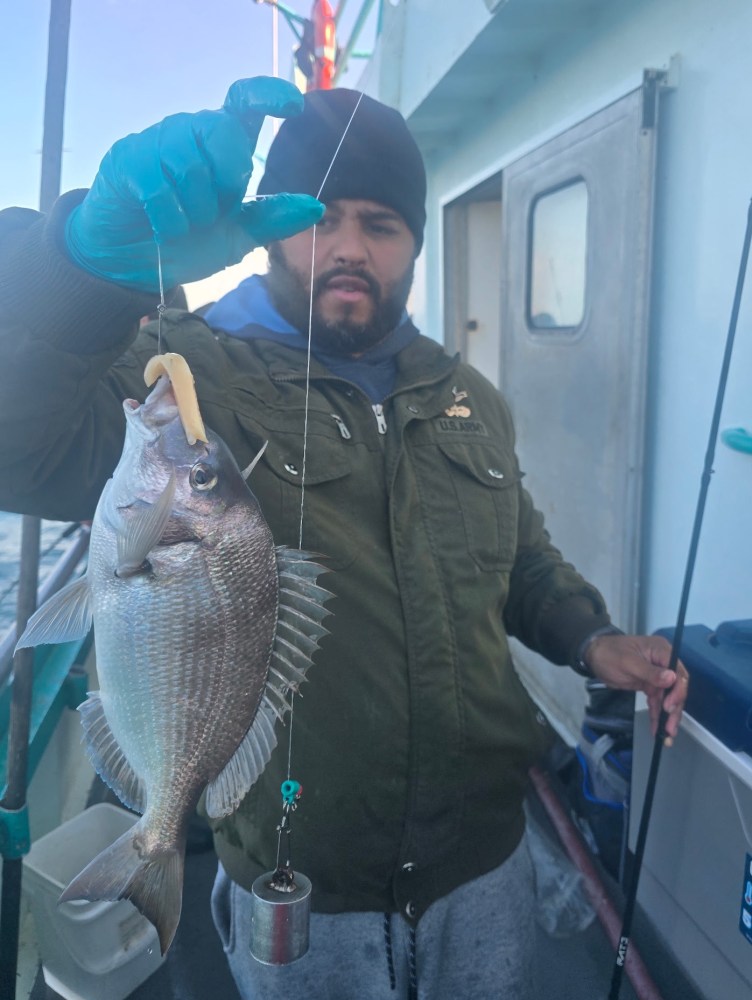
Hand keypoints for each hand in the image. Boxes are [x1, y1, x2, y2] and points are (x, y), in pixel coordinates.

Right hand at [65, 77, 323, 290]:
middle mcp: (190, 133)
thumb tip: (317, 206)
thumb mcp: (237, 236)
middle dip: (227, 179)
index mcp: (221, 146)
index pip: (245, 101)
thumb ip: (273, 220)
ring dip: (196, 209)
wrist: (135, 262)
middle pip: (223, 131)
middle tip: (214, 210)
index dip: (269, 94)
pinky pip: (159, 187)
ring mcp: (156, 142)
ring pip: (191, 164)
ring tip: (186, 224)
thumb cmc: (187, 241)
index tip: (295, 105)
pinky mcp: (126, 160)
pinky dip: (170, 221)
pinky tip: (163, 229)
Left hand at [584, 633, 688, 744]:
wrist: (594, 655)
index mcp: (662, 651)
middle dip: (674, 709)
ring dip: (667, 716)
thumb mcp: (628, 662)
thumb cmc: (609, 654)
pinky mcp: (649, 685)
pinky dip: (657, 714)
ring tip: (666, 735)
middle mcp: (663, 663)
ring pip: (667, 698)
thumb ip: (650, 672)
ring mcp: (657, 676)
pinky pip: (656, 701)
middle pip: (676, 688)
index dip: (677, 691)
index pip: (678, 673)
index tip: (669, 707)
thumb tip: (672, 679)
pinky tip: (656, 728)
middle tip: (670, 728)